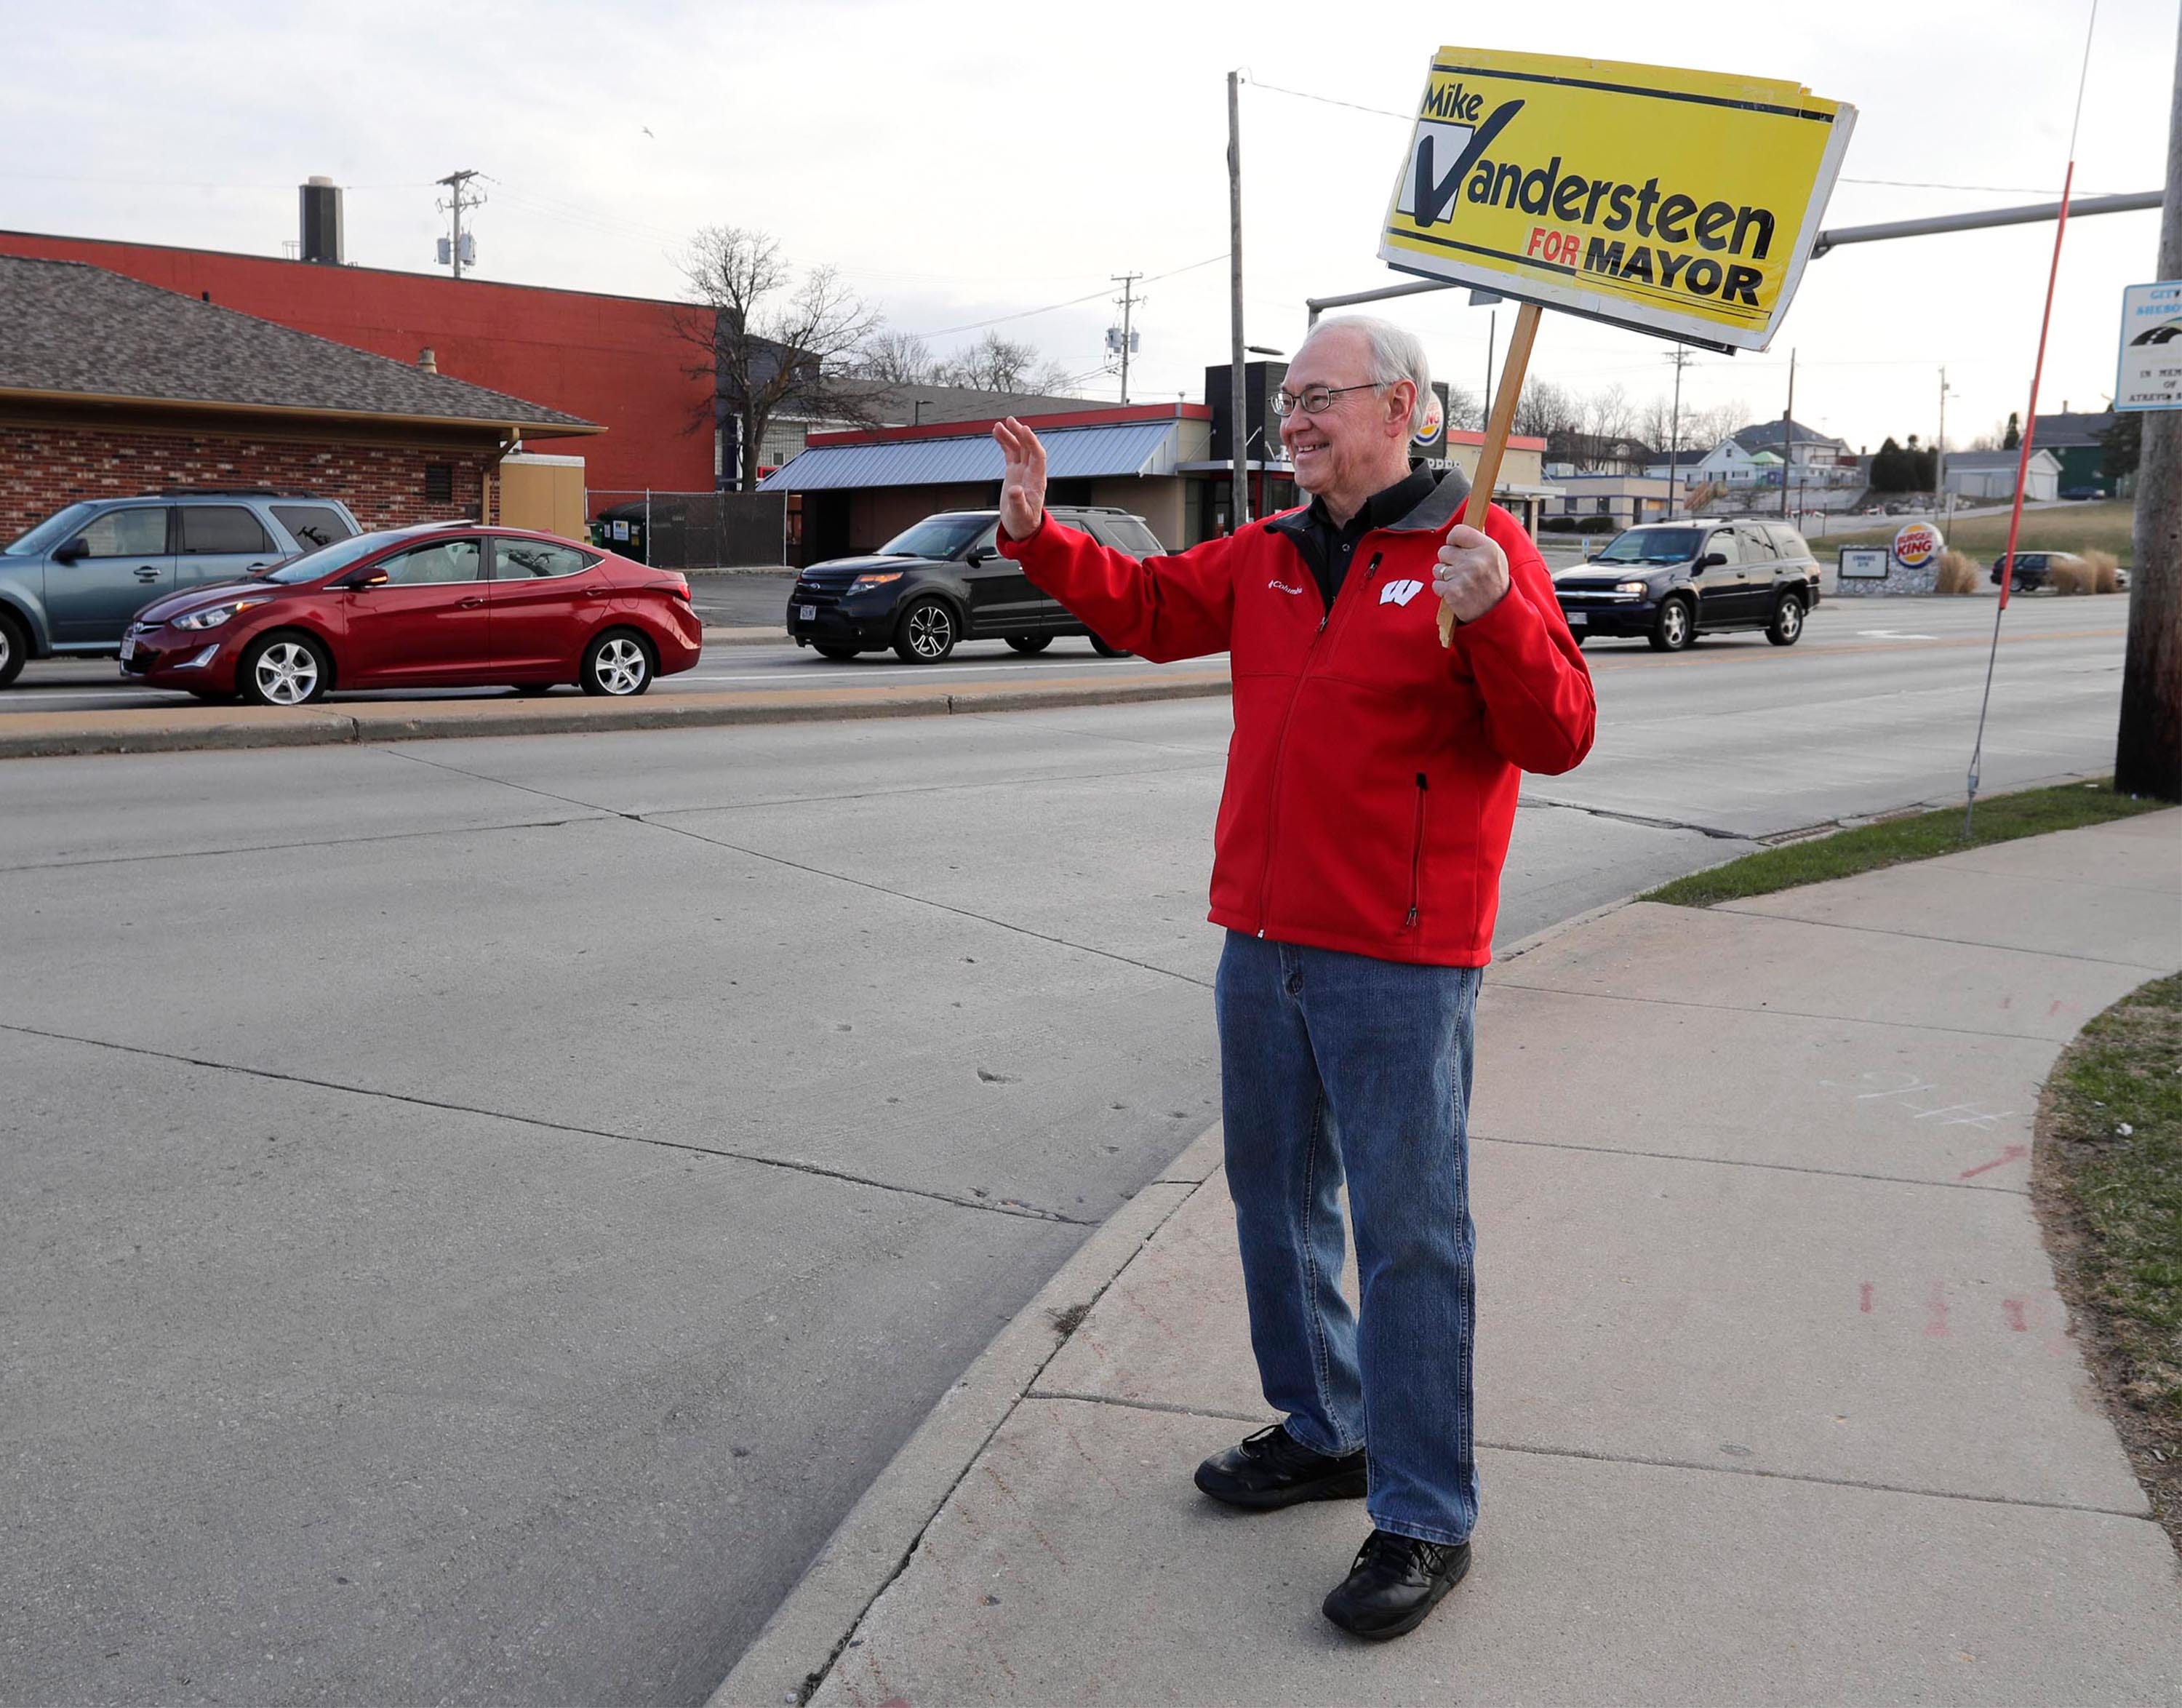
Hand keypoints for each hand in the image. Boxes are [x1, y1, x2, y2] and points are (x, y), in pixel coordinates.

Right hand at [993, 418, 1046, 540]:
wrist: (1021, 528)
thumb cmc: (1024, 523)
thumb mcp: (1021, 515)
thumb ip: (1018, 502)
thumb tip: (1015, 490)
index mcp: (1037, 480)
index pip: (1037, 456)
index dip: (1032, 442)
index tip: (1024, 430)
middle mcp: (1031, 472)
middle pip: (1028, 447)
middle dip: (1020, 433)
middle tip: (1011, 421)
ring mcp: (1022, 471)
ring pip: (1018, 448)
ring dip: (1010, 435)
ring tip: (999, 425)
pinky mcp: (1013, 472)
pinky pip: (1010, 453)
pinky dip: (1004, 442)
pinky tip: (997, 433)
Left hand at [1433, 524, 1509, 624]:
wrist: (1496, 613)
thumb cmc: (1494, 583)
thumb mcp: (1496, 557)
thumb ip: (1481, 540)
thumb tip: (1474, 520)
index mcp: (1488, 548)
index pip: (1458, 531)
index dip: (1454, 540)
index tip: (1457, 547)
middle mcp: (1476, 561)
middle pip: (1444, 551)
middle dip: (1449, 561)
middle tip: (1461, 571)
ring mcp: (1463, 577)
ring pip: (1438, 568)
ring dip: (1445, 576)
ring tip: (1460, 583)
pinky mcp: (1453, 592)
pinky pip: (1436, 584)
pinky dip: (1443, 590)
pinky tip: (1456, 593)